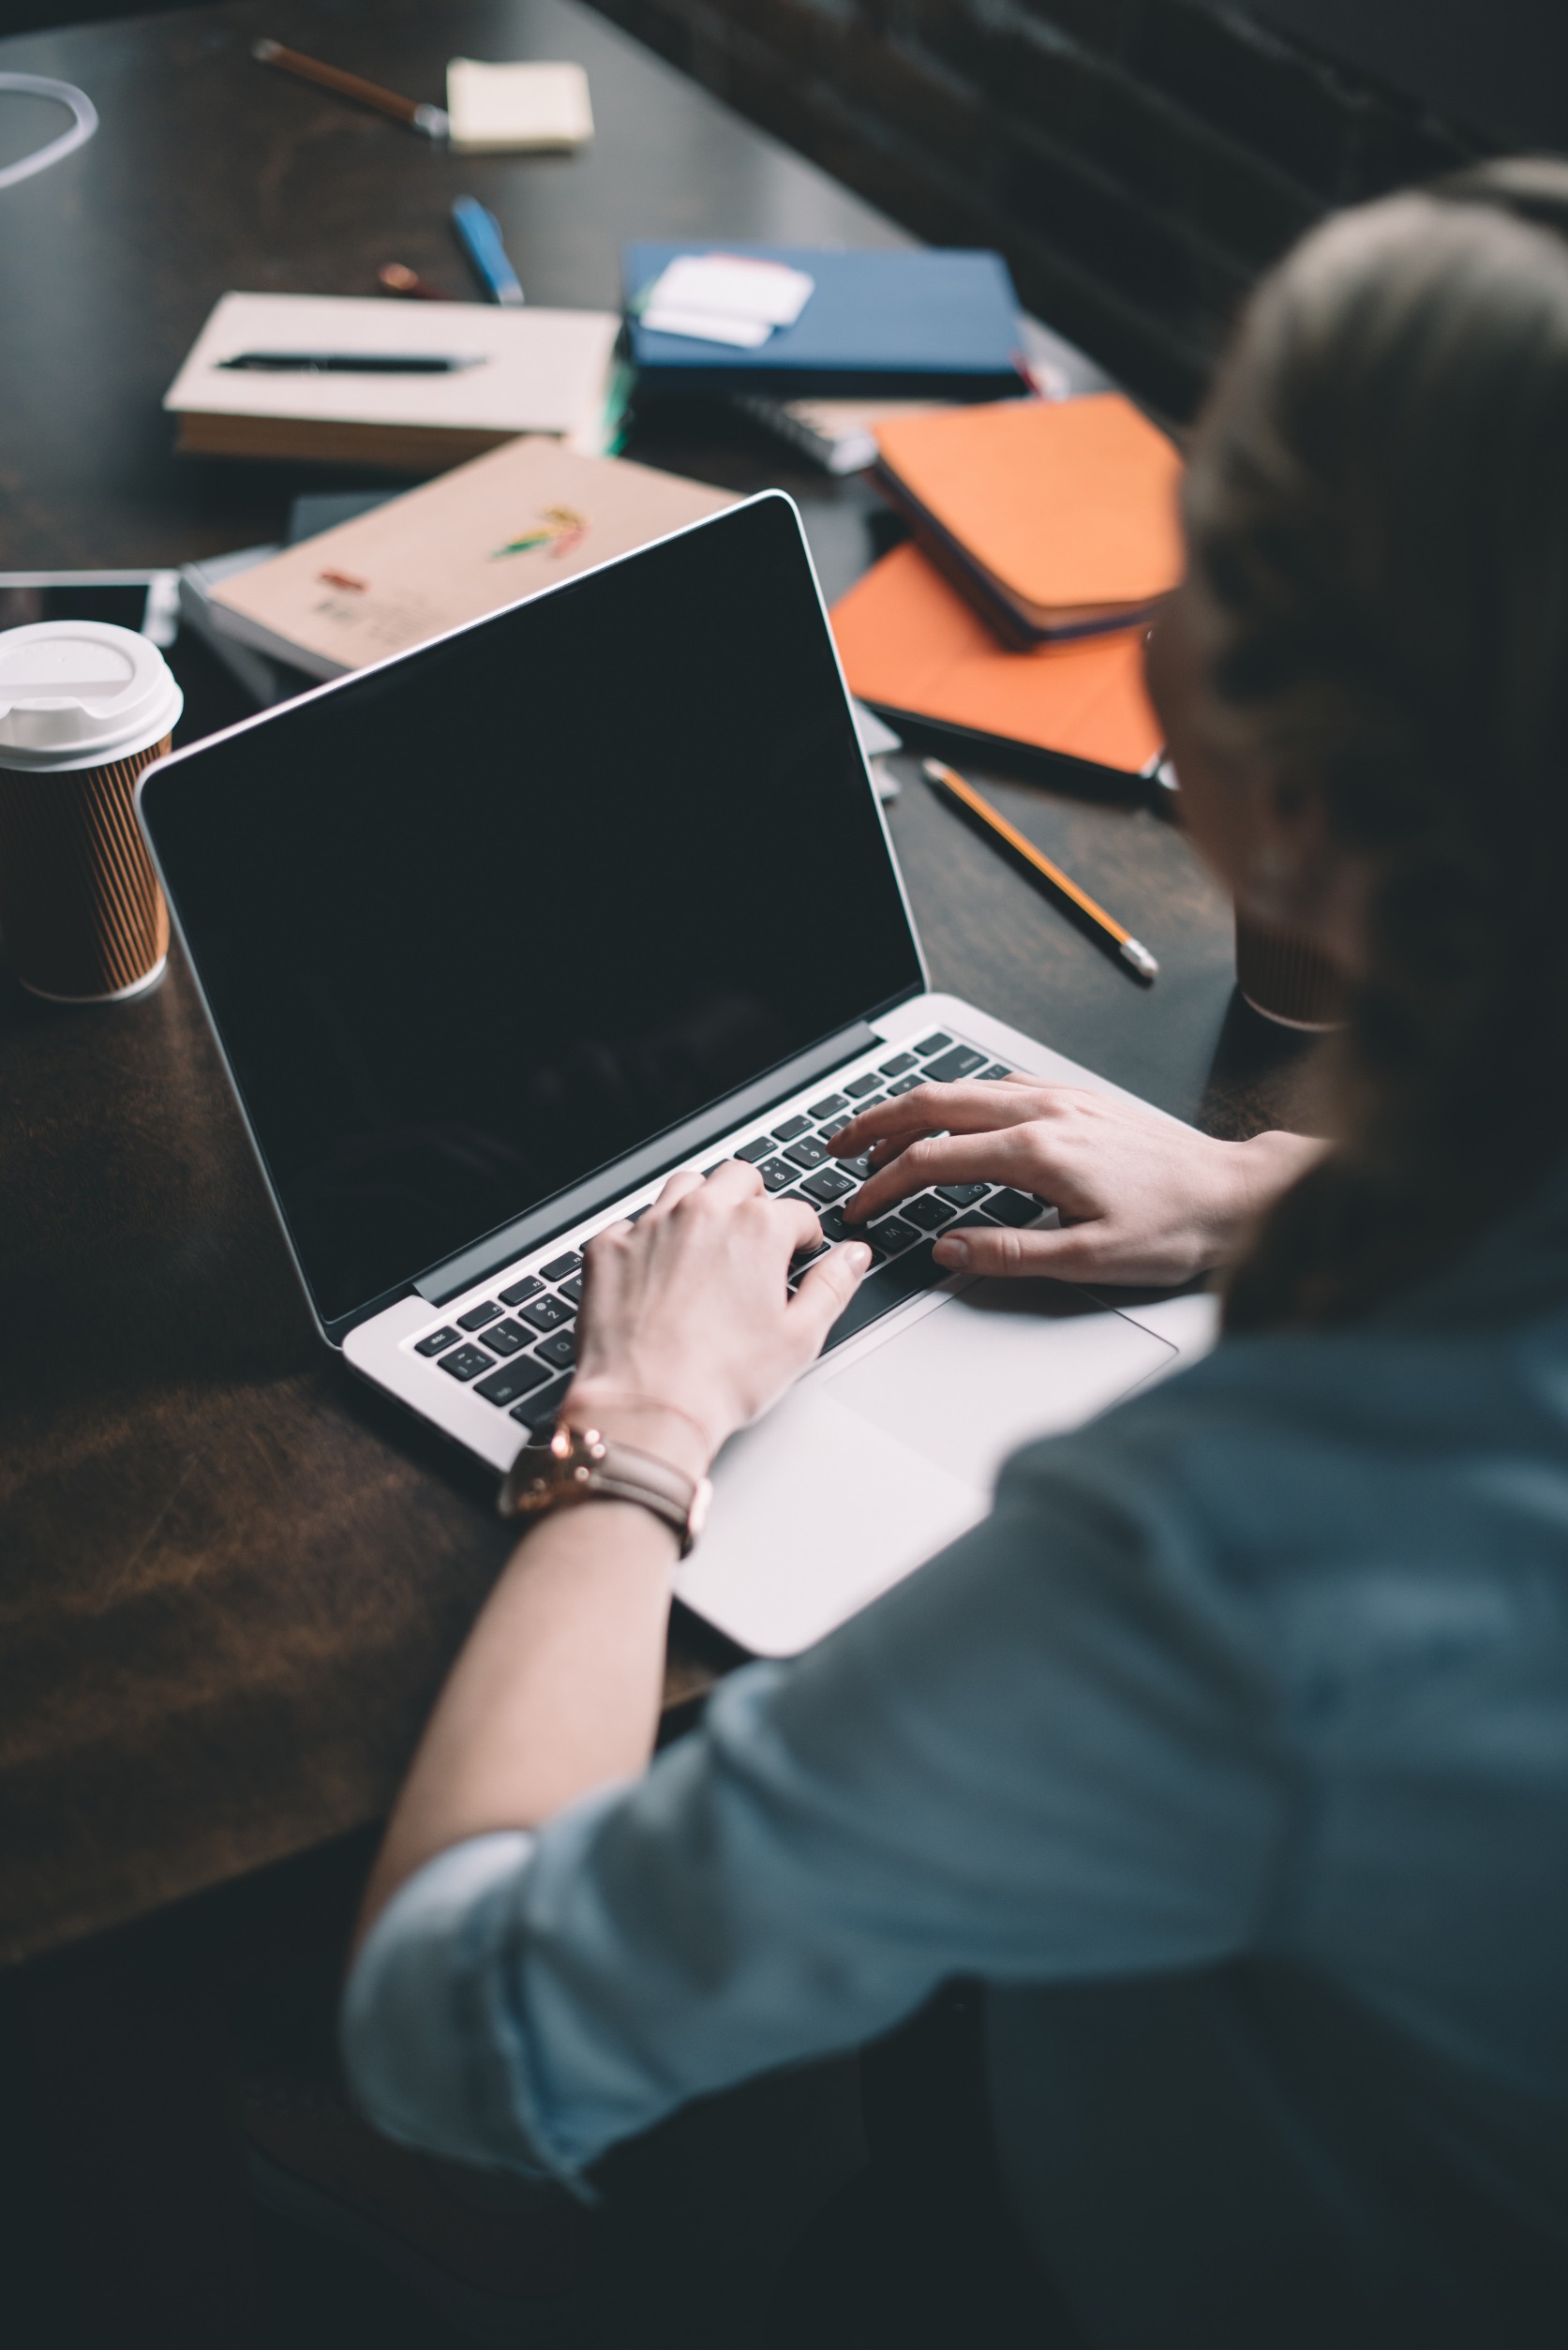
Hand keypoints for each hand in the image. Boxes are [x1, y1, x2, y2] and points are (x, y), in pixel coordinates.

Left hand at [565, 1162, 872, 1474]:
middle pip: (738, 1178)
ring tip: (707, 1244)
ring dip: (701, 1204)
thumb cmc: (721, 1379)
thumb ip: (833, 1286)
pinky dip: (646, 1240)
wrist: (646, 1404)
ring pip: (684, 1186)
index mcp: (757, 1228)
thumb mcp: (801, 1337)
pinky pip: (631, 1223)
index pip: (795, 1211)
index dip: (804, 1236)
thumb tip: (853, 1256)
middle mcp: (703, 1212)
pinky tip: (655, 1273)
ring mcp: (650, 1225)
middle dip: (753, 1201)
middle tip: (755, 1240)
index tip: (799, 1253)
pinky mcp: (608, 1247)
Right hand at [837, 1079, 1323, 1286]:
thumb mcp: (1090, 1260)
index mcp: (1038, 1152)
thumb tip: (948, 1251)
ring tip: (879, 1134)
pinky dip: (956, 1099)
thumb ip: (1009, 1254)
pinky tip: (952, 1115)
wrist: (1238, 1193)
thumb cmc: (1177, 1226)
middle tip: (838, 1147)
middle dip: (874, 1123)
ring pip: (965, 1089)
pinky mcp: (1079, 1098)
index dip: (883, 1185)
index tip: (859, 1208)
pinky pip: (999, 1086)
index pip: (932, 1160)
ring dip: (912, 1107)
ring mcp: (1062, 1098)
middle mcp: (1045, 1112)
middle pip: (934, 1103)